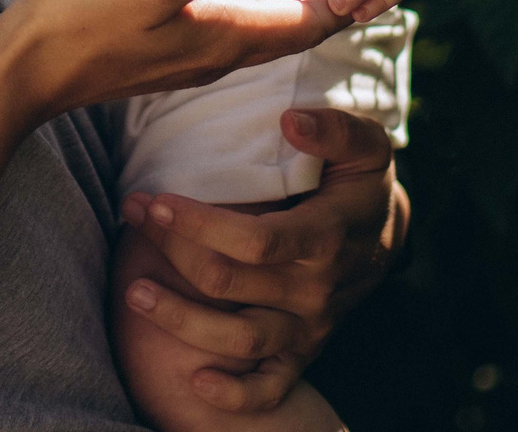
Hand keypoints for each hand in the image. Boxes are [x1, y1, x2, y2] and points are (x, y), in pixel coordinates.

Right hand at [0, 0, 344, 126]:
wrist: (24, 70)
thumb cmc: (86, 17)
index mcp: (226, 38)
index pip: (311, 23)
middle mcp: (218, 56)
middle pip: (292, 31)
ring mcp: (190, 58)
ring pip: (262, 32)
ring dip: (293, 4)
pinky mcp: (165, 53)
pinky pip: (231, 31)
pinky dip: (256, 7)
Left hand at [115, 109, 406, 411]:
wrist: (385, 236)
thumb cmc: (358, 181)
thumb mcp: (363, 145)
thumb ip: (333, 128)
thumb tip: (291, 118)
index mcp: (326, 239)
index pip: (255, 240)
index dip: (200, 224)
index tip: (156, 199)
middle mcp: (314, 291)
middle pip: (229, 282)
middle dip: (171, 248)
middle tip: (131, 213)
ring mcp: (307, 327)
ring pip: (238, 341)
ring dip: (181, 321)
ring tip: (133, 292)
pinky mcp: (302, 353)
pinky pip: (269, 388)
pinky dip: (235, 397)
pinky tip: (196, 383)